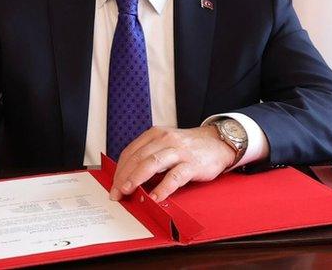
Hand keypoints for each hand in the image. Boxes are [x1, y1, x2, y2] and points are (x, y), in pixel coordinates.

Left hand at [109, 126, 234, 202]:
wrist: (218, 142)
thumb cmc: (188, 147)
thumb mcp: (165, 144)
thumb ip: (149, 156)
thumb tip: (128, 178)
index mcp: (155, 134)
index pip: (130, 152)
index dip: (119, 170)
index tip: (114, 185)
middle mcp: (165, 139)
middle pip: (138, 158)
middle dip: (124, 177)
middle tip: (116, 193)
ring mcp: (178, 151)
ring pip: (152, 163)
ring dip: (137, 178)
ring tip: (128, 191)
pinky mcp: (192, 164)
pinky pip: (174, 176)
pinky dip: (163, 188)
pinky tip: (155, 197)